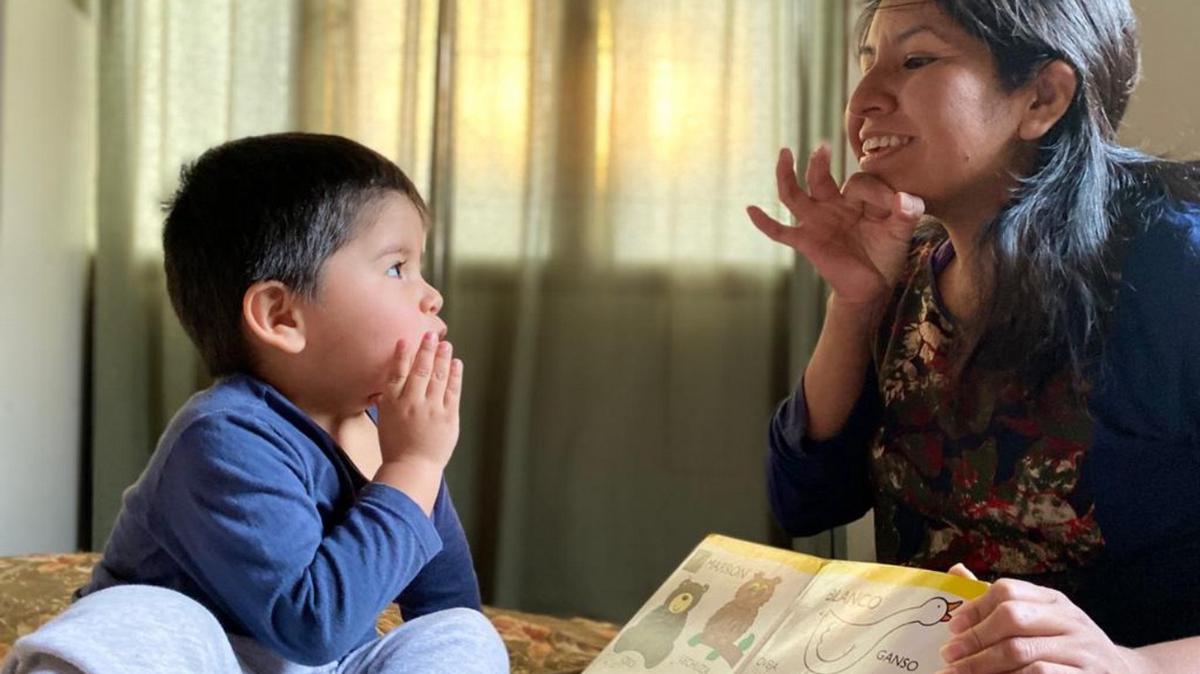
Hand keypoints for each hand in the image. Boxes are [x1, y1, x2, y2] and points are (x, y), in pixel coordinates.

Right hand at [376, 331, 462, 472]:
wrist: (412, 469)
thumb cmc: (396, 446)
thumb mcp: (385, 421)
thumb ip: (388, 401)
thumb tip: (387, 385)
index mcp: (393, 404)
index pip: (397, 373)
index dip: (402, 354)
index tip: (406, 339)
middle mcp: (412, 403)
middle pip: (421, 369)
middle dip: (426, 349)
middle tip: (431, 334)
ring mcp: (432, 409)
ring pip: (439, 377)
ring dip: (443, 358)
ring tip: (446, 345)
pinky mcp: (449, 417)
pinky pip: (453, 391)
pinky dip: (455, 375)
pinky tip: (456, 364)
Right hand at [747, 144, 923, 309]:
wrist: (873, 287)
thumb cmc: (886, 255)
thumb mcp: (901, 232)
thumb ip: (907, 213)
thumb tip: (904, 198)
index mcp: (856, 199)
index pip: (858, 182)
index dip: (877, 190)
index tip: (897, 204)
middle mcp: (832, 206)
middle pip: (820, 178)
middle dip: (820, 162)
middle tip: (824, 146)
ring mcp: (816, 222)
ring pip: (794, 195)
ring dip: (787, 174)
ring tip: (785, 153)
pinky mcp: (806, 241)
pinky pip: (780, 232)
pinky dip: (765, 222)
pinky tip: (750, 209)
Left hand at [937, 577, 1141, 673]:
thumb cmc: (1068, 647)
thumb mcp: (1042, 619)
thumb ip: (1001, 602)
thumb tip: (957, 570)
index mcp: (1054, 600)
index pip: (1007, 591)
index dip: (975, 608)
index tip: (952, 628)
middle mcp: (1070, 620)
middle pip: (1012, 618)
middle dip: (975, 638)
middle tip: (949, 656)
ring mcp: (1081, 650)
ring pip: (1022, 653)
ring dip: (983, 665)